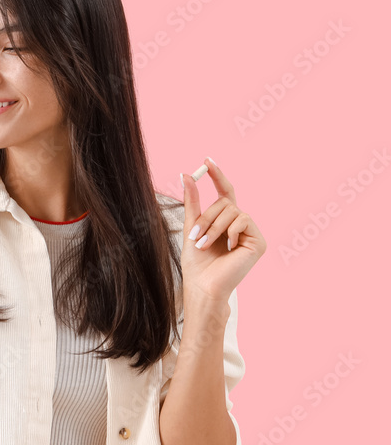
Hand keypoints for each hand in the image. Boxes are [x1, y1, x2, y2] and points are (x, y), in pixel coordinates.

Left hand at [180, 157, 266, 304]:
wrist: (203, 284)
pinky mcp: (259, 241)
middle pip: (225, 202)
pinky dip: (230, 231)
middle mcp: (240, 223)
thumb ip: (192, 201)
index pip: (224, 192)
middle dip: (207, 217)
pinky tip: (228, 248)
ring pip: (232, 210)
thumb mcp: (192, 226)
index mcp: (224, 220)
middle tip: (195, 237)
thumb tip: (186, 174)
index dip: (217, 175)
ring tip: (205, 245)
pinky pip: (244, 220)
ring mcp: (250, 232)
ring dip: (214, 227)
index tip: (207, 160)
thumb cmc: (196, 262)